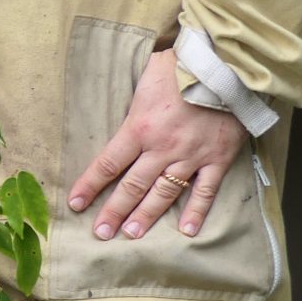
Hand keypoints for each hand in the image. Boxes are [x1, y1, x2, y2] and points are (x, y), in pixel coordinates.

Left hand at [65, 48, 249, 240]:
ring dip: (146, 215)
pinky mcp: (218, 159)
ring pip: (164, 193)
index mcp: (139, 127)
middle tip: (101, 233)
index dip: (90, 185)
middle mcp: (162, 147)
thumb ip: (134, 99)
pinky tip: (187, 231)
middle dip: (114, 211)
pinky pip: (206, 190)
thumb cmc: (182, 66)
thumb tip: (125, 104)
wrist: (226, 66)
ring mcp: (191, 156)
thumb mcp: (146, 76)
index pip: (108, 163)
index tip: (76, 204)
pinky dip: (197, 211)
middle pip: (132, 186)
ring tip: (131, 234)